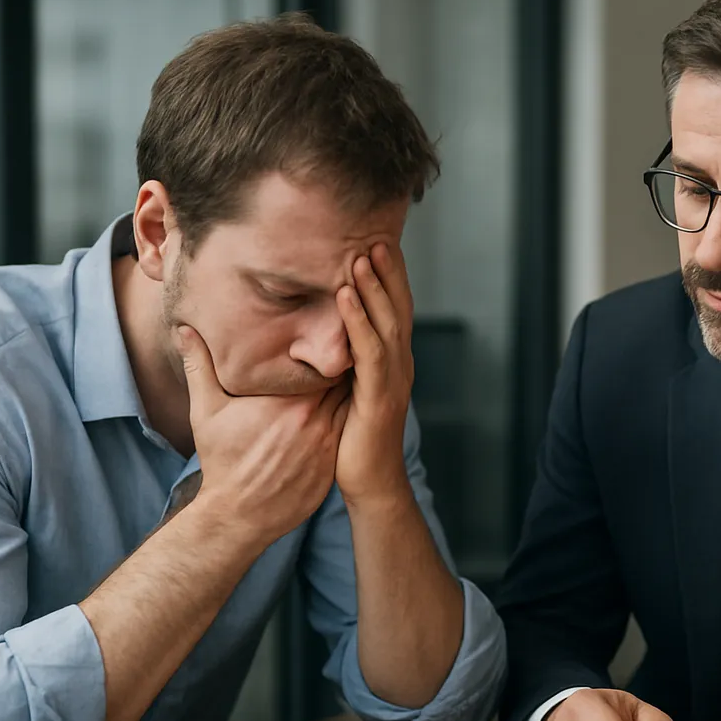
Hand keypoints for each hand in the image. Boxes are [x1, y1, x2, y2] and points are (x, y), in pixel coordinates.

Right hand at [178, 325, 350, 547]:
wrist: (240, 515)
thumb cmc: (222, 460)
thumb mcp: (206, 412)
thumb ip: (200, 366)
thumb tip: (185, 329)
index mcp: (288, 401)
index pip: (323, 361)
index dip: (328, 346)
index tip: (327, 331)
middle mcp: (313, 420)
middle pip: (342, 381)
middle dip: (343, 366)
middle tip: (344, 349)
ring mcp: (327, 444)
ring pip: (350, 406)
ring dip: (351, 393)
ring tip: (353, 378)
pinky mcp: (333, 464)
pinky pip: (350, 433)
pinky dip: (351, 421)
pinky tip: (350, 413)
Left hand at [334, 243, 414, 506]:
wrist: (370, 484)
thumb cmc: (354, 439)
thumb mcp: (348, 392)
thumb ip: (343, 362)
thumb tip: (320, 335)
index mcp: (393, 362)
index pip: (395, 310)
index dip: (388, 277)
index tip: (376, 243)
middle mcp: (400, 365)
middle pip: (398, 308)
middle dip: (388, 272)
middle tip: (375, 236)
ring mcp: (393, 381)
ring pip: (388, 324)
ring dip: (374, 288)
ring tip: (360, 255)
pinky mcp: (379, 398)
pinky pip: (370, 352)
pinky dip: (359, 321)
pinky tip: (347, 297)